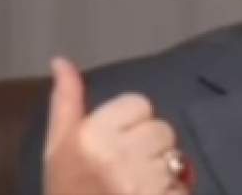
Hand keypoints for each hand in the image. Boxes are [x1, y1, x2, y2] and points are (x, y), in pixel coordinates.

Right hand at [43, 57, 188, 194]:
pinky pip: (184, 185)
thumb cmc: (68, 194)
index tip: (111, 153)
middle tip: (123, 177)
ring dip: (164, 175)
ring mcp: (139, 182)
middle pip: (161, 129)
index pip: (139, 104)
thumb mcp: (57, 150)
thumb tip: (61, 60)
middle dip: (149, 151)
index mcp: (87, 137)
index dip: (131, 127)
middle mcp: (113, 156)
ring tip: (136, 193)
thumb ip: (66, 103)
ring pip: (175, 155)